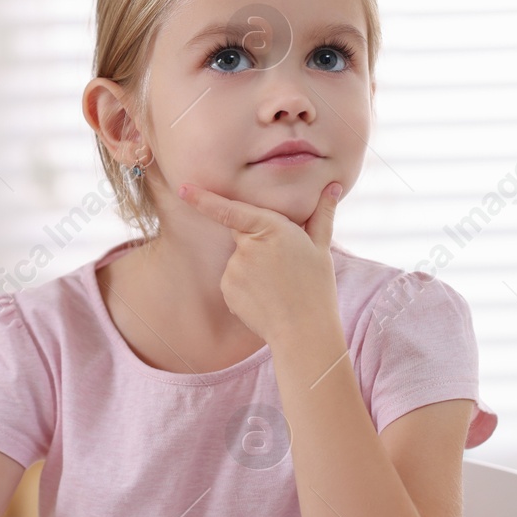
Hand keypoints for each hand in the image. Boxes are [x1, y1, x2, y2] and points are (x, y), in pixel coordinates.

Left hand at [177, 180, 343, 344]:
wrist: (303, 330)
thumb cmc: (316, 286)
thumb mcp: (321, 247)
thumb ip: (322, 214)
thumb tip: (334, 187)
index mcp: (272, 228)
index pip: (231, 209)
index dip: (203, 198)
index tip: (182, 189)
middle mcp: (248, 246)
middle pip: (242, 235)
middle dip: (257, 245)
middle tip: (283, 268)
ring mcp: (234, 268)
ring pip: (238, 260)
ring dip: (252, 268)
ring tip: (276, 286)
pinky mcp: (227, 289)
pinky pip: (233, 280)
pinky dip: (245, 287)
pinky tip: (264, 298)